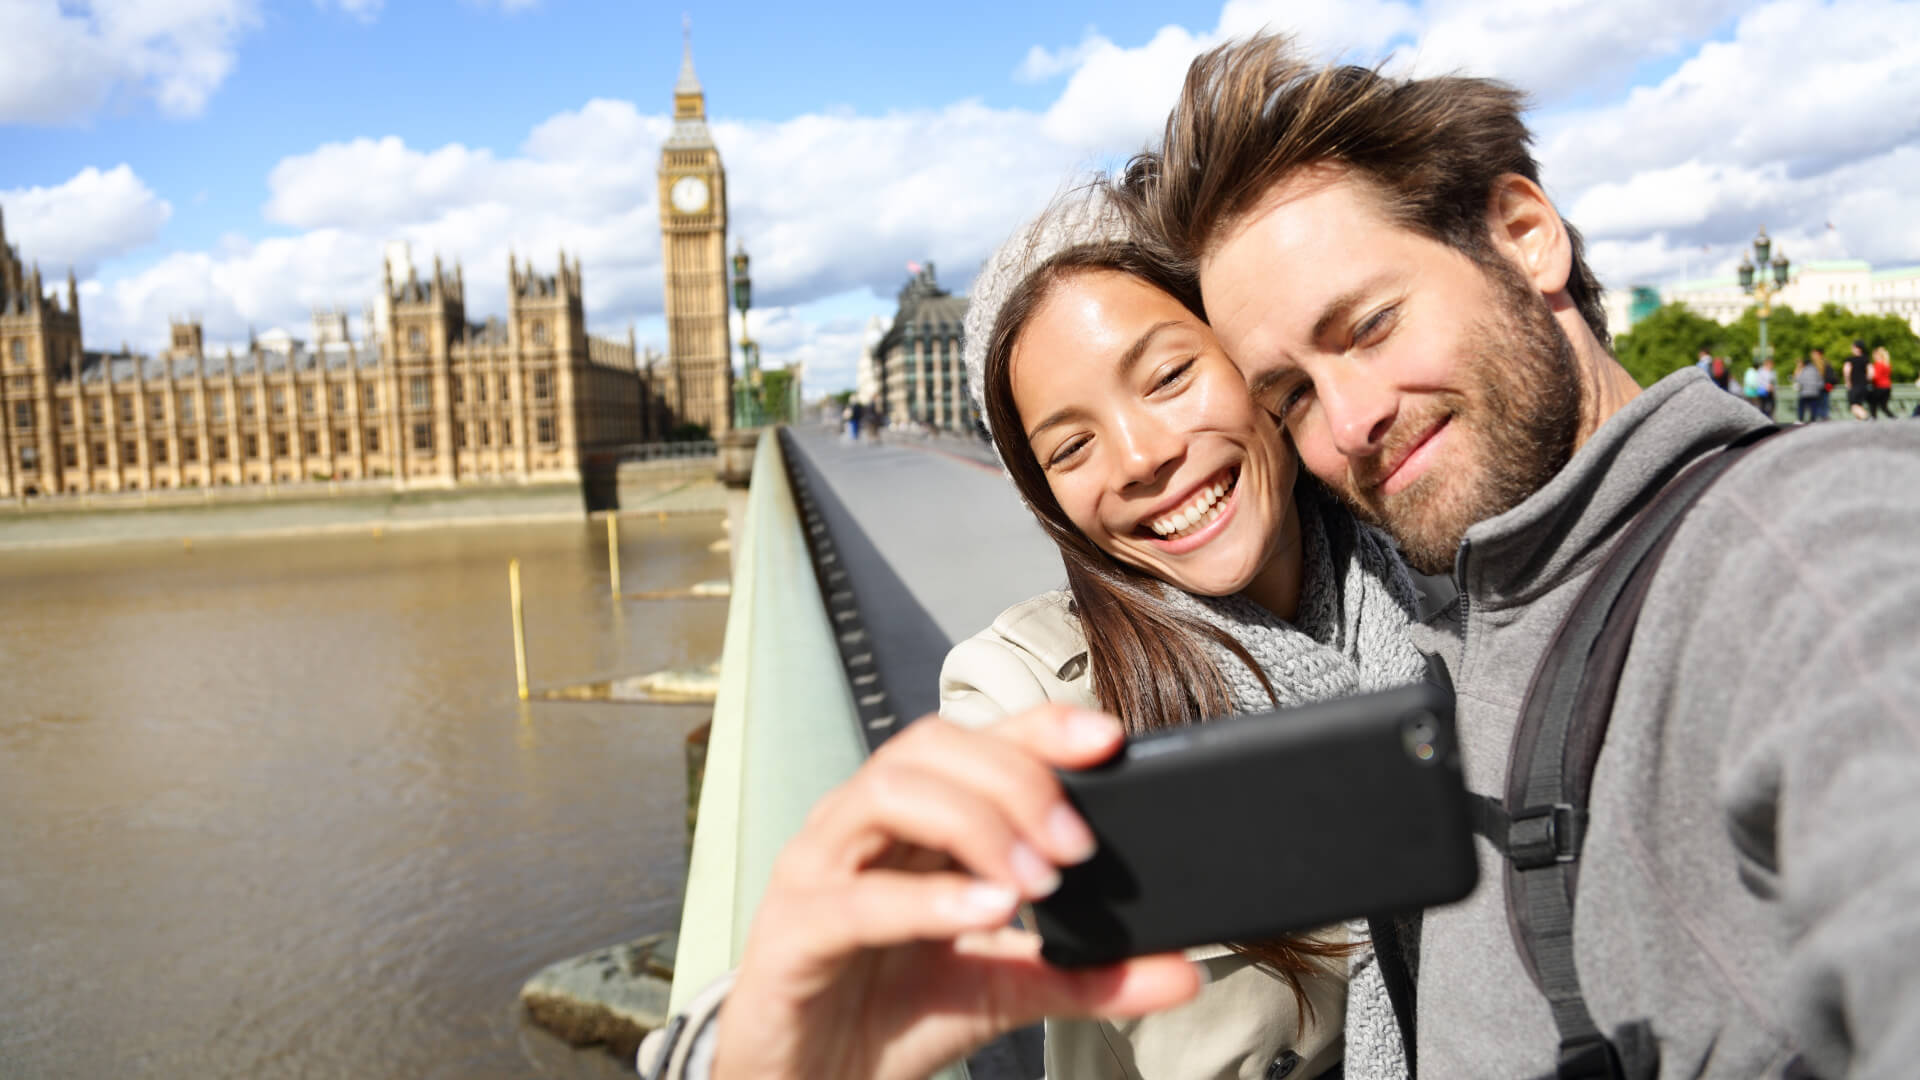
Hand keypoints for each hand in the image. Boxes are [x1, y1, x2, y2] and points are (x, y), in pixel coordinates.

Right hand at [712, 705, 1201, 1079]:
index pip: (975, 741)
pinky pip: (856, 898)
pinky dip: (928, 899)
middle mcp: (860, 827)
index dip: (1039, 726)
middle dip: (1015, 779)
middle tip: (1078, 846)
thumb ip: (1089, 975)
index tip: (1110, 741)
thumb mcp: (1007, 990)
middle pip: (932, 746)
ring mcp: (817, 870)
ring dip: (975, 824)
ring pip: (888, 793)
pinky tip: (988, 912)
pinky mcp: (792, 932)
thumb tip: (1184, 970)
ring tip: (1036, 880)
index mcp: (912, 822)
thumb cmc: (892, 1017)